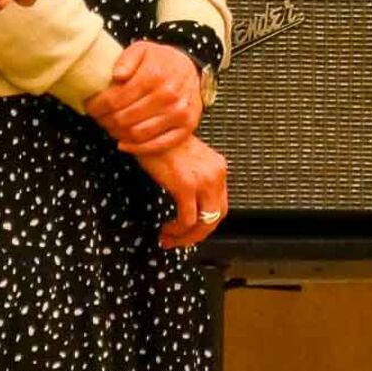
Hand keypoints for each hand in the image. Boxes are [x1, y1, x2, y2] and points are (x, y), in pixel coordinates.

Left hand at [87, 40, 203, 154]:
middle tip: (99, 118)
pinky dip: (136, 148)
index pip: (116, 99)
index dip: (98, 106)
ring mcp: (179, 112)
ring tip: (111, 127)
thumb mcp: (142, 50)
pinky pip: (157, 145)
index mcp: (155, 74)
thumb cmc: (161, 61)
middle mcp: (169, 94)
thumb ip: (126, 59)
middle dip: (105, 120)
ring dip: (118, 134)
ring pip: (137, 133)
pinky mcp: (187, 127)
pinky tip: (123, 143)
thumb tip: (116, 76)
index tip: (91, 106)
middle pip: (124, 118)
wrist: (190, 70)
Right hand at [137, 134, 228, 249]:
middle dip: (198, 235)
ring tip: (169, 238)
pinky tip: (166, 230)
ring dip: (186, 237)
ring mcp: (203, 180)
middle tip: (179, 241)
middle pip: (216, 216)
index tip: (189, 232)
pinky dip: (177, 231)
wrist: (150, 128)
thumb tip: (188, 208)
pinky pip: (187, 220)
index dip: (206, 224)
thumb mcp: (186, 164)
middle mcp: (216, 174)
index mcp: (218, 168)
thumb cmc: (162, 145)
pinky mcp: (186, 185)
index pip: (220, 205)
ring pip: (204, 223)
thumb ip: (193, 181)